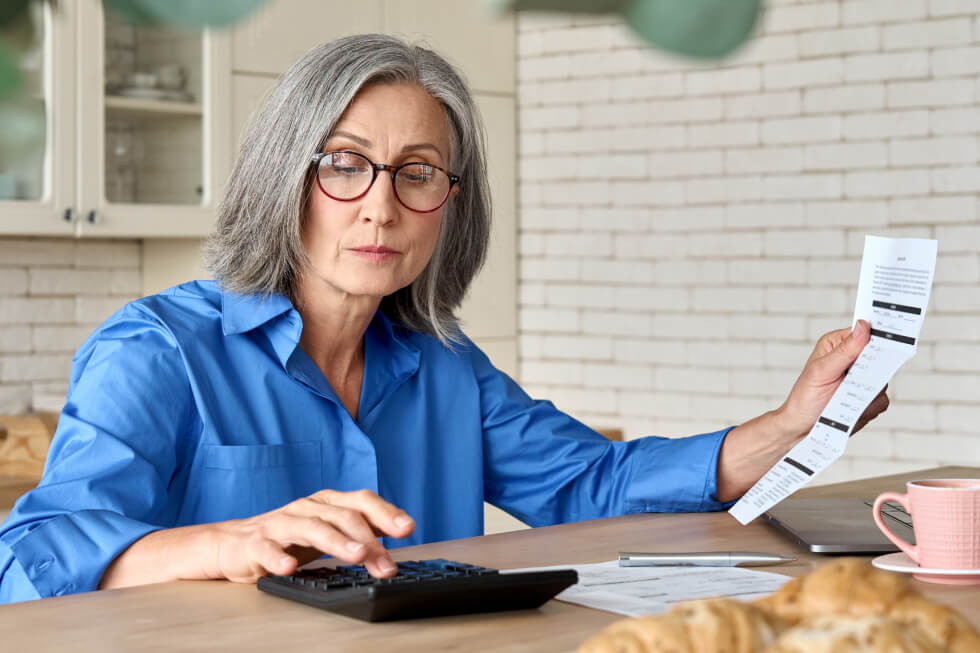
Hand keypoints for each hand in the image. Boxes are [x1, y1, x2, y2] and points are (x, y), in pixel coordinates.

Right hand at [210, 489, 414, 582]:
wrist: (233, 544)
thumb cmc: (288, 538)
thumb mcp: (328, 530)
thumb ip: (360, 528)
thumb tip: (400, 530)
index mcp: (326, 503)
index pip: (361, 500)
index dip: (386, 512)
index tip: (408, 528)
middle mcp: (306, 507)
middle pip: (343, 517)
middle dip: (369, 540)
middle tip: (387, 564)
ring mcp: (281, 523)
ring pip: (312, 527)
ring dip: (337, 542)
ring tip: (357, 556)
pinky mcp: (255, 543)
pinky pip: (268, 549)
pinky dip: (279, 557)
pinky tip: (289, 568)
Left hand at [775, 319, 889, 440]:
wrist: (802, 427)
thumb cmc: (804, 397)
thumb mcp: (822, 370)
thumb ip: (845, 350)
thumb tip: (863, 326)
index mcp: (837, 345)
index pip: (865, 333)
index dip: (878, 336)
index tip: (887, 341)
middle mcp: (851, 359)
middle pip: (879, 357)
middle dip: (872, 371)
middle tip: (857, 380)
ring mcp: (862, 379)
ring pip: (883, 380)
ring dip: (867, 393)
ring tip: (845, 399)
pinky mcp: (868, 398)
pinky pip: (882, 400)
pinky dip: (868, 407)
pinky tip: (852, 410)